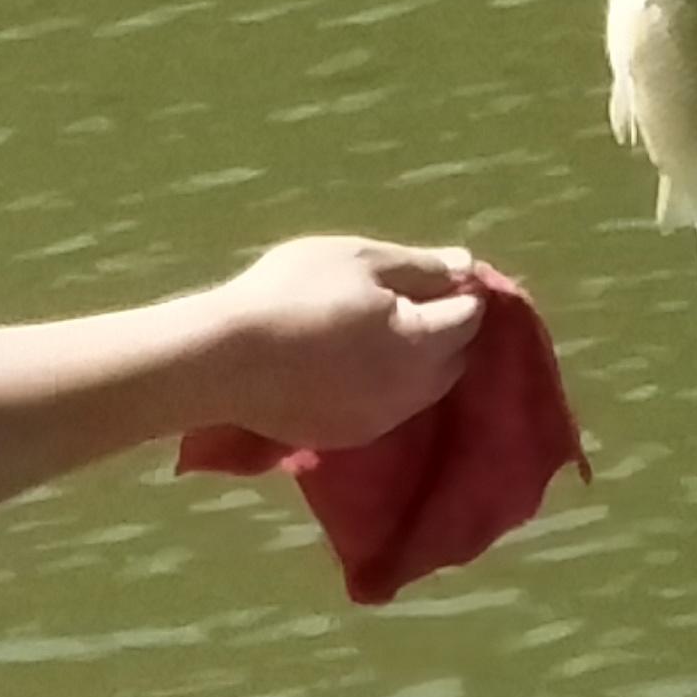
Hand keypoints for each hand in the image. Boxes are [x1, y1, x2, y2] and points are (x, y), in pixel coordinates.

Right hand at [201, 236, 487, 450]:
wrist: (227, 360)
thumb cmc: (294, 293)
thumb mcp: (359, 260)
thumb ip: (418, 266)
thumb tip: (465, 265)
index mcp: (422, 342)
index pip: (469, 317)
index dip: (463, 291)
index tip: (442, 274)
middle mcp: (413, 390)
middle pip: (454, 358)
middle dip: (448, 329)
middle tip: (416, 299)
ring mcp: (381, 420)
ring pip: (423, 389)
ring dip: (420, 361)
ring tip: (384, 332)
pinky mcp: (348, 437)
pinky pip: (387, 409)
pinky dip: (386, 386)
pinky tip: (355, 366)